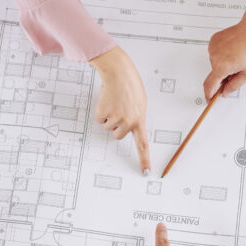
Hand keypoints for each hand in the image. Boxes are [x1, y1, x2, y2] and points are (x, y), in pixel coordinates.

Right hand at [89, 46, 150, 174]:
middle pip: (118, 135)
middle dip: (117, 125)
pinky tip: (107, 101)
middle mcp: (128, 122)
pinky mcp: (104, 113)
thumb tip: (129, 129)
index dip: (144, 160)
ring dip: (109, 117)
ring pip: (108, 127)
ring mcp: (115, 118)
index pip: (143, 145)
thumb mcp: (140, 104)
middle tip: (120, 110)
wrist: (119, 73)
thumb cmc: (130, 87)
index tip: (145, 172)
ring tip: (115, 102)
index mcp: (139, 120)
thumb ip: (137, 118)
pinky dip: (101, 112)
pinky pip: (100, 120)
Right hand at [204, 19, 245, 100]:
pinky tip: (232, 49)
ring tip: (237, 56)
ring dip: (224, 64)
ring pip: (215, 63)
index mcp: (222, 67)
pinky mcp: (213, 40)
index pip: (210, 85)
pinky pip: (216, 52)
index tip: (209, 98)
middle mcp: (214, 57)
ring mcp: (212, 48)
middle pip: (215, 73)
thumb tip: (225, 92)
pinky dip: (223, 54)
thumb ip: (234, 85)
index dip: (209, 94)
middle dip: (224, 75)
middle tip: (237, 69)